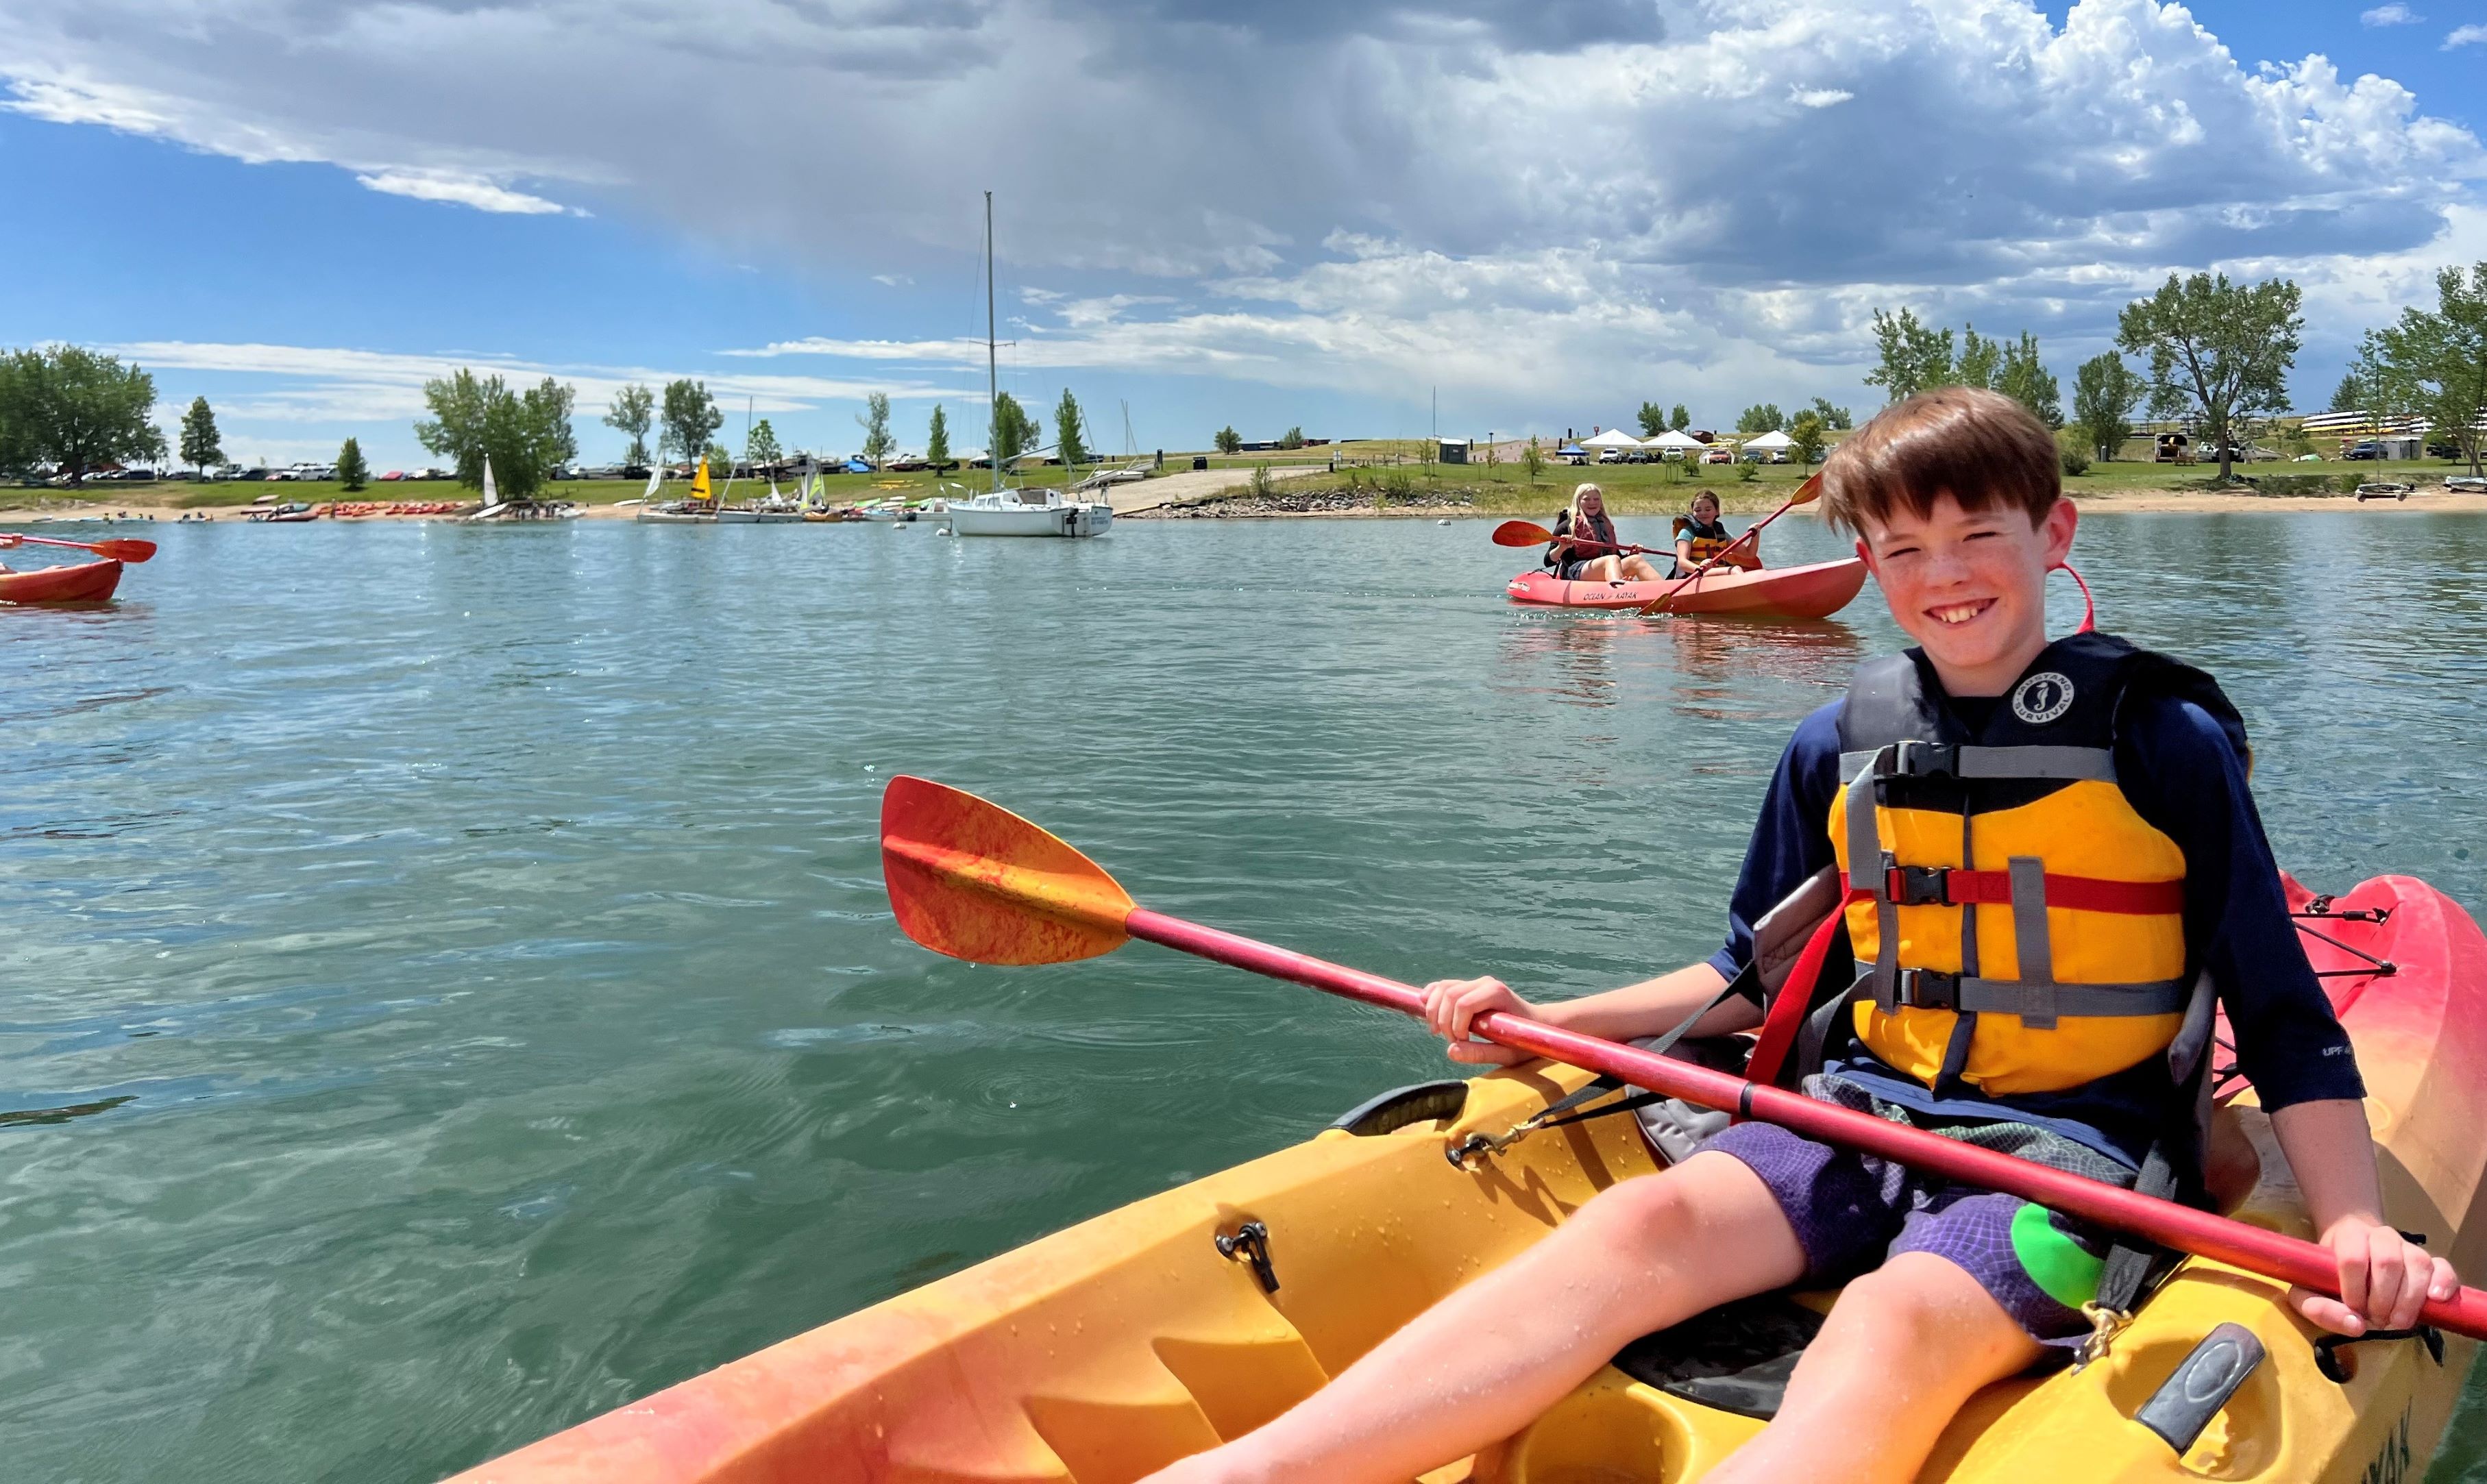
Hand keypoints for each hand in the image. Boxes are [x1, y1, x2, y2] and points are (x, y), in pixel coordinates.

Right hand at [1421, 977, 1537, 1065]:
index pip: (1463, 1004)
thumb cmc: (1525, 1041)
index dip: (1455, 1026)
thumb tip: (1450, 1051)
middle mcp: (1485, 982)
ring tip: (1436, 1031)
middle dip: (1442, 1021)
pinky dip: (1432, 996)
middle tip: (1451, 1041)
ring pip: (1443, 988)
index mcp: (1496, 994)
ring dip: (1433, 1010)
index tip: (1461, 1043)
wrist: (1537, 1025)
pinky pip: (1445, 986)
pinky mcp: (1470, 986)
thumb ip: (1480, 1054)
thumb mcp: (1507, 1054)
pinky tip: (1426, 1009)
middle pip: (1449, 995)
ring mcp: (1477, 982)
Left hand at [2290, 1215, 2459, 1335]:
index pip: (2353, 1258)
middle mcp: (2381, 1235)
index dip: (2355, 1289)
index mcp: (2348, 1235)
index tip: (2354, 1309)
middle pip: (2388, 1262)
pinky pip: (2441, 1266)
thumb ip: (2318, 1308)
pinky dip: (2443, 1282)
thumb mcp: (2309, 1290)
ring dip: (2409, 1299)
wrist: (2353, 1254)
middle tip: (2376, 1320)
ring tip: (2398, 1321)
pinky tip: (2436, 1300)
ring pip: (2417, 1264)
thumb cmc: (2329, 1275)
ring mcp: (2407, 1246)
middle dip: (2382, 1299)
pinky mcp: (2428, 1259)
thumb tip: (2355, 1324)